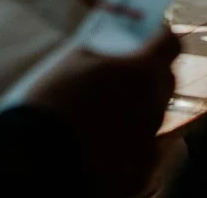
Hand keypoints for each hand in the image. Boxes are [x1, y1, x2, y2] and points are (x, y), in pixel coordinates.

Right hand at [22, 28, 179, 197]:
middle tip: (125, 74)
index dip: (160, 37)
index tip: (150, 35)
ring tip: (106, 113)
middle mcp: (154, 107)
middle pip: (165, 81)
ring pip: (154, 116)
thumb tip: (109, 46)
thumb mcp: (71, 63)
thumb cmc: (51, 105)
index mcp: (141, 72)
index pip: (170, 43)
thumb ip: (100, 52)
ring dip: (138, 109)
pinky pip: (144, 148)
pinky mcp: (142, 172)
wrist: (36, 162)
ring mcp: (150, 142)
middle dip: (150, 74)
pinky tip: (104, 144)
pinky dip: (130, 143)